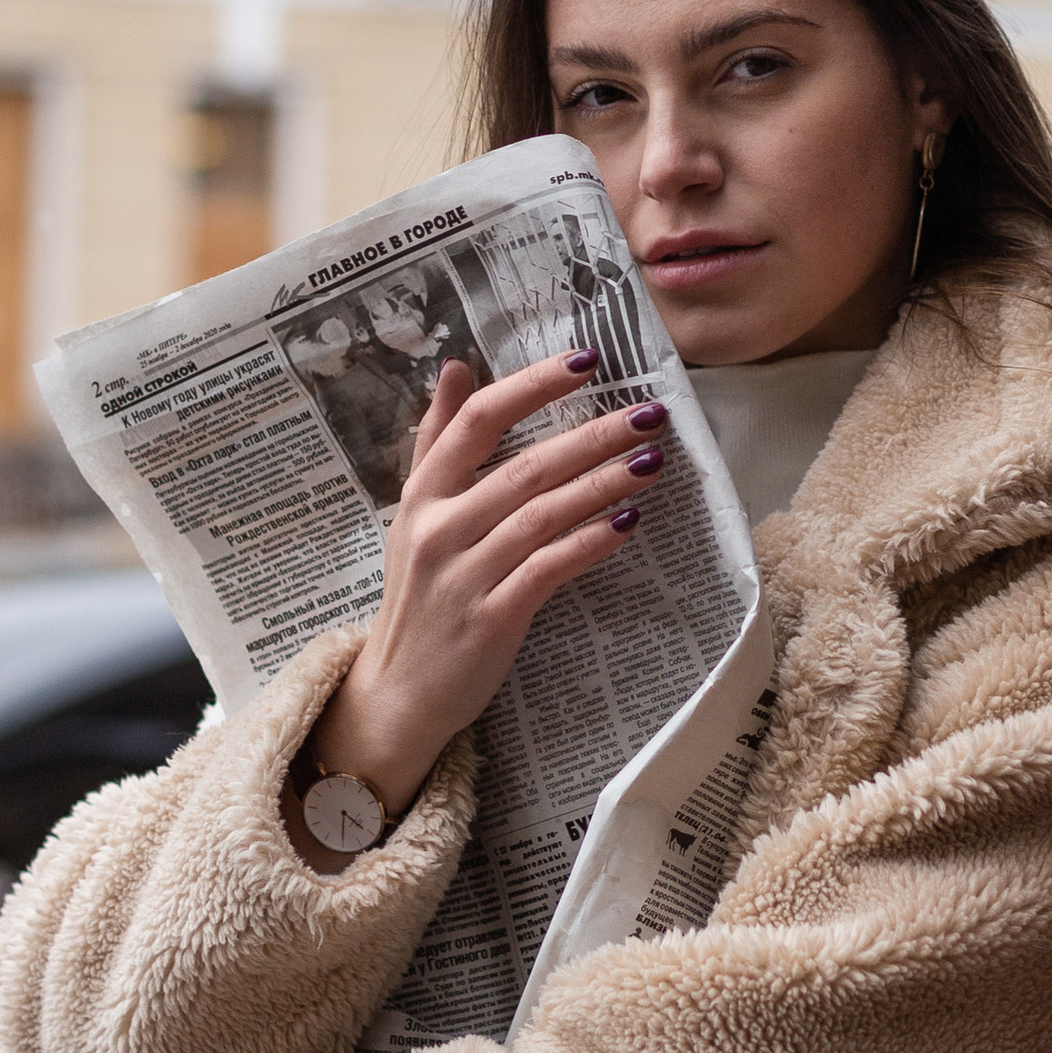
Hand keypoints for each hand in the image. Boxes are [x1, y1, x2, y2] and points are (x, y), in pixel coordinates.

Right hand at [296, 349, 667, 834]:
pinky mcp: (490, 618)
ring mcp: (462, 574)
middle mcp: (438, 527)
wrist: (399, 691)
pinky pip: (548, 569)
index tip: (586, 361)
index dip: (532, 386)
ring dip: (601, 483)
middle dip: (592, 434)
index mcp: (422, 494)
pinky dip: (590, 542)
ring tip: (652, 461)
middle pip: (524, 466)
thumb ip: (437, 441)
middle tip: (648, 412)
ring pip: (541, 514)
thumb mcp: (415, 513)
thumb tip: (455, 367)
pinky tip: (628, 522)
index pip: (477, 422)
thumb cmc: (420, 595)